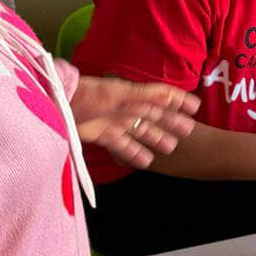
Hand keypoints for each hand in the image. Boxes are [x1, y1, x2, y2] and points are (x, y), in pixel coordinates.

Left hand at [71, 76, 200, 169]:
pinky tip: (146, 162)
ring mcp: (116, 122)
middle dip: (171, 122)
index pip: (161, 95)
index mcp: (133, 94)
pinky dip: (134, 154)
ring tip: (170, 148)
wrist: (60, 105)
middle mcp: (127, 108)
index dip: (178, 100)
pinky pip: (124, 146)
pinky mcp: (104, 136)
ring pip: (141, 131)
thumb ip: (145, 96)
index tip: (195, 108)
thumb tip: (171, 96)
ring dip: (156, 139)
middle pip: (154, 115)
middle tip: (188, 131)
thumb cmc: (90, 95)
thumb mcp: (119, 94)